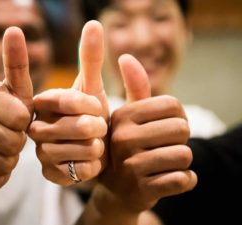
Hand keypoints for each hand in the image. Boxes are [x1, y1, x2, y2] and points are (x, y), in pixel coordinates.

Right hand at [0, 27, 32, 190]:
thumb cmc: (5, 112)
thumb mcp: (16, 90)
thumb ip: (16, 62)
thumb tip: (14, 29)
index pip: (21, 118)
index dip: (26, 123)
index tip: (18, 119)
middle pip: (13, 142)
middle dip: (20, 143)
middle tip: (11, 137)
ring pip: (4, 164)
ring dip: (11, 160)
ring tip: (3, 150)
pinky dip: (1, 176)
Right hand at [29, 21, 108, 185]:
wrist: (81, 153)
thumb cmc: (86, 116)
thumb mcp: (89, 87)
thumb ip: (89, 58)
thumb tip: (94, 23)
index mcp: (41, 102)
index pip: (70, 99)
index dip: (92, 105)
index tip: (99, 109)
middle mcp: (33, 126)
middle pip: (79, 127)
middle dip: (98, 129)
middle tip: (98, 129)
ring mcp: (37, 152)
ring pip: (79, 151)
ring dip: (95, 149)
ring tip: (93, 146)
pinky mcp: (46, 174)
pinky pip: (76, 173)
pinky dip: (89, 168)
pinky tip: (86, 163)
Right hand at [101, 54, 196, 213]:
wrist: (115, 190)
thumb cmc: (126, 147)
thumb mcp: (127, 117)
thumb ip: (134, 87)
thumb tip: (126, 56)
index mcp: (121, 116)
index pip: (172, 105)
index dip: (177, 116)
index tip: (164, 127)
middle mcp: (122, 139)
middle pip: (181, 129)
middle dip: (180, 140)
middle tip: (164, 147)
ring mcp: (131, 166)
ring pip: (185, 156)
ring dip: (182, 161)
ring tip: (164, 163)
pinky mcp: (142, 190)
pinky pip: (184, 180)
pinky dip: (184, 180)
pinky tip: (168, 179)